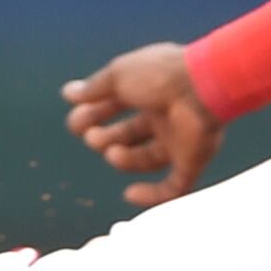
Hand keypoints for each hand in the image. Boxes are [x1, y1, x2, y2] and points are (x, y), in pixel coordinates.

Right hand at [63, 41, 229, 205]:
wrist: (201, 86)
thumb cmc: (159, 75)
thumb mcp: (118, 76)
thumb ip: (93, 88)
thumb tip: (69, 94)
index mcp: (148, 89)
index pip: (115, 105)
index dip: (93, 114)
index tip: (76, 120)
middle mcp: (164, 115)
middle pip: (128, 133)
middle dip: (105, 137)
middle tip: (91, 137)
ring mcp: (179, 139)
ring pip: (146, 158)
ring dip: (122, 159)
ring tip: (111, 152)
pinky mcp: (193, 160)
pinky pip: (174, 186)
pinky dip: (152, 195)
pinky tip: (129, 194)